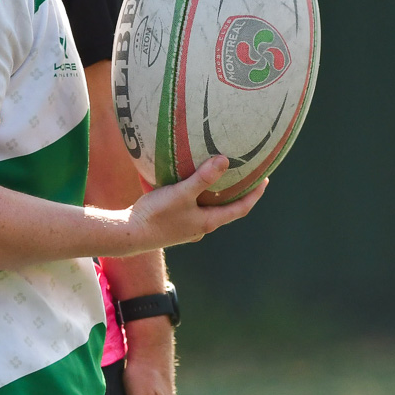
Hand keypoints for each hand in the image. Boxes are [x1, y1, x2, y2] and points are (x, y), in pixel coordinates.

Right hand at [126, 156, 264, 251]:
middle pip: (225, 209)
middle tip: (244, 175)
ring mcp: (186, 227)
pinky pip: (189, 206)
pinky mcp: (171, 223)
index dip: (254, 195)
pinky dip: (193, 193)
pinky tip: (183, 179)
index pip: (240, 209)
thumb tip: (224, 160)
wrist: (129, 234)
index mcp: (208, 222)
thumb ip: (203, 178)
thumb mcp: (182, 193)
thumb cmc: (157, 215)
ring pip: (206, 208)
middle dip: (236, 192)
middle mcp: (200, 227)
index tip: (265, 180)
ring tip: (216, 174)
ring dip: (214, 193)